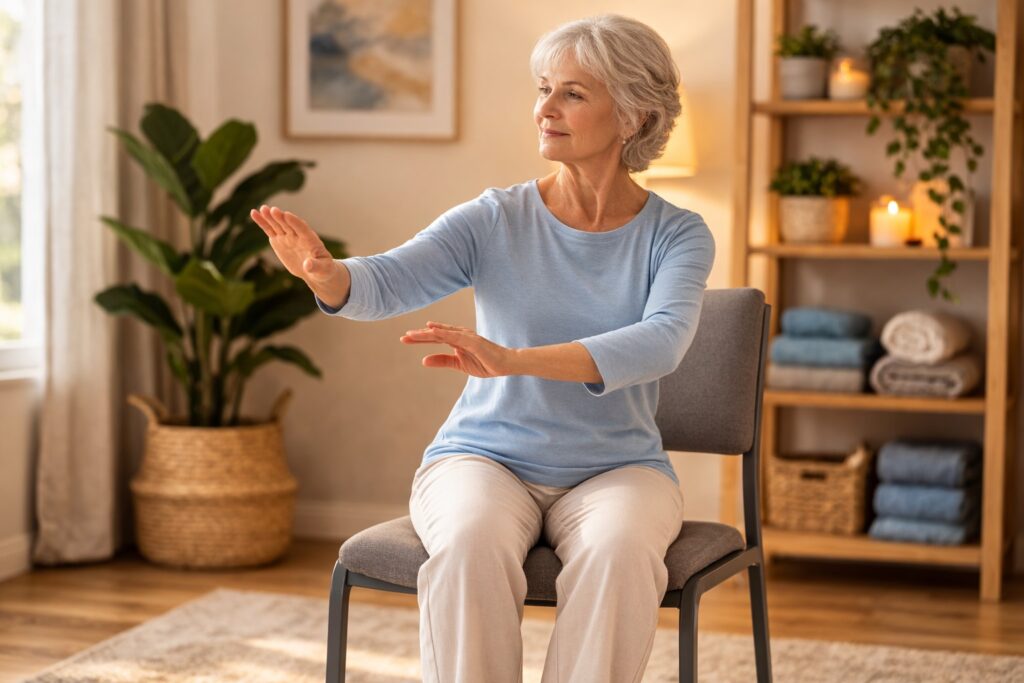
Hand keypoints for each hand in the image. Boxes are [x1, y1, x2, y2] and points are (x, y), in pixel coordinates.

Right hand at [249, 205, 337, 283]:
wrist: (314, 270)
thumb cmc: (323, 270)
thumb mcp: (323, 270)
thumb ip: (316, 266)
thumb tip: (308, 265)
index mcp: (311, 241)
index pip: (303, 230)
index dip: (295, 222)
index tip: (287, 215)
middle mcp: (299, 236)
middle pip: (289, 225)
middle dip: (281, 218)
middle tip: (272, 210)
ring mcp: (288, 237)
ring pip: (278, 225)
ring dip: (270, 217)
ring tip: (262, 209)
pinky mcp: (279, 240)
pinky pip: (270, 230)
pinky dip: (263, 223)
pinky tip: (254, 213)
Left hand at [400, 321, 515, 377]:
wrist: (504, 364)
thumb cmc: (485, 363)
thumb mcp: (459, 364)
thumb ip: (442, 361)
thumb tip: (423, 360)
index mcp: (456, 341)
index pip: (434, 338)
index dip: (420, 338)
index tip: (405, 339)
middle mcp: (459, 335)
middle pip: (435, 334)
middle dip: (419, 335)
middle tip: (403, 337)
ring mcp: (466, 336)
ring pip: (442, 333)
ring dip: (427, 333)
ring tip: (413, 334)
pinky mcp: (472, 340)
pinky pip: (455, 336)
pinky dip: (443, 332)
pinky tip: (432, 331)